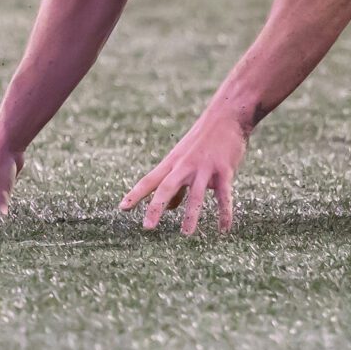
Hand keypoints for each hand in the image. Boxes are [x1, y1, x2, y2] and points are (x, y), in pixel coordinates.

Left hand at [119, 111, 246, 234]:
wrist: (228, 115)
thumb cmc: (204, 139)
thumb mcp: (184, 158)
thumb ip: (177, 184)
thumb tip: (168, 208)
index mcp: (173, 162)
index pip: (150, 180)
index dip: (135, 194)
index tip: (122, 208)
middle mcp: (185, 165)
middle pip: (166, 187)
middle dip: (155, 207)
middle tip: (147, 227)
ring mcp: (204, 168)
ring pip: (196, 194)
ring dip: (191, 215)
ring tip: (186, 234)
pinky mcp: (224, 170)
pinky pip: (224, 195)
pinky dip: (224, 213)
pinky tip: (224, 230)